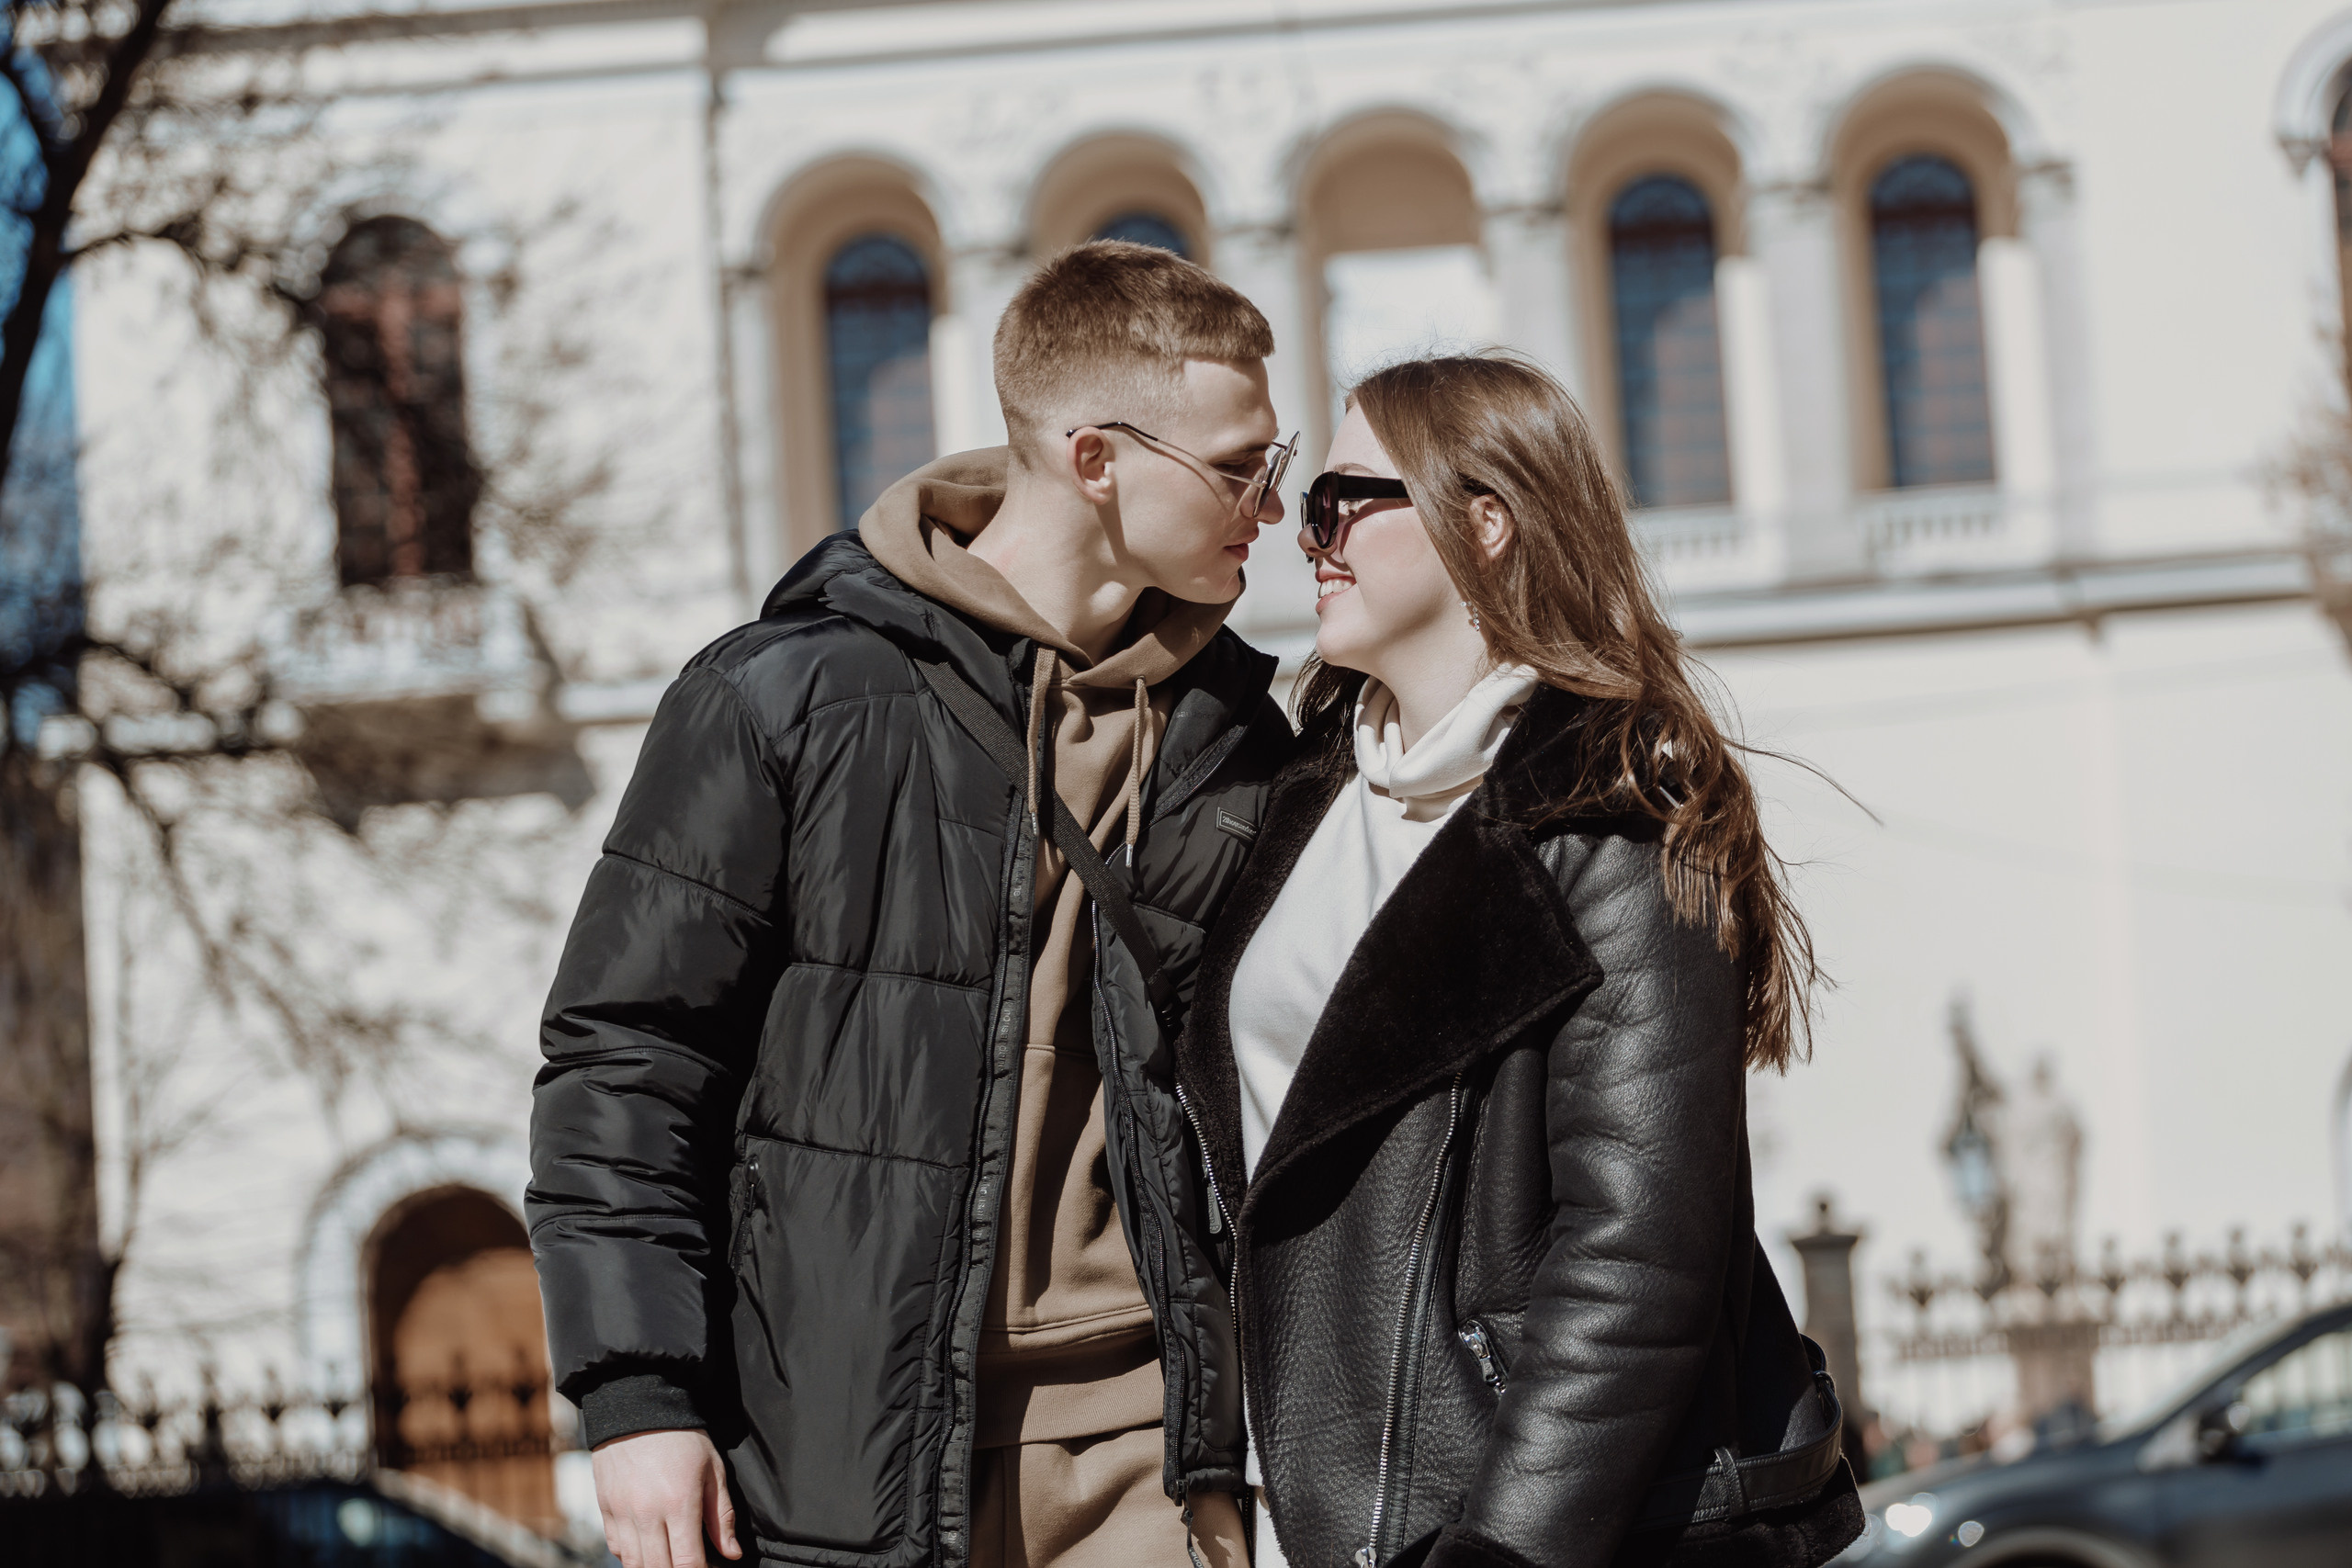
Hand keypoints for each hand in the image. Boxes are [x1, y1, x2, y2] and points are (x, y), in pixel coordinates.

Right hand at [590, 1427, 741, 1567]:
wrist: (637, 1407)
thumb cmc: (683, 1437)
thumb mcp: (713, 1469)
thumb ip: (721, 1515)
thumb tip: (731, 1553)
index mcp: (679, 1503)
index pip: (688, 1563)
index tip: (708, 1567)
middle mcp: (647, 1514)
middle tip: (690, 1561)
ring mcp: (622, 1513)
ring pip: (635, 1565)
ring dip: (653, 1567)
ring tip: (669, 1557)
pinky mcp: (605, 1510)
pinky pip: (616, 1549)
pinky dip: (632, 1556)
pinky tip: (648, 1546)